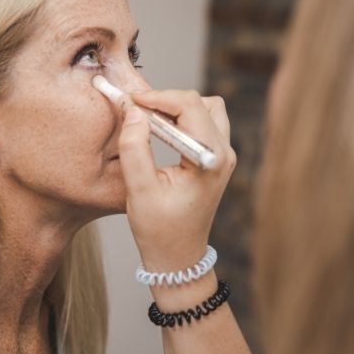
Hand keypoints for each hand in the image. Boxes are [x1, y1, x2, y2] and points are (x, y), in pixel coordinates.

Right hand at [117, 89, 235, 271]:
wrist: (177, 257)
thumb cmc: (159, 230)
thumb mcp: (139, 190)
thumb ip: (135, 148)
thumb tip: (133, 111)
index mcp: (210, 160)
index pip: (190, 106)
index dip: (157, 97)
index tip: (129, 100)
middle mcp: (223, 154)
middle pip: (202, 103)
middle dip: (167, 100)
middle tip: (137, 111)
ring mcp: (223, 156)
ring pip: (207, 109)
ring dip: (176, 109)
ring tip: (149, 123)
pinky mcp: (215, 159)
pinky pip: (203, 124)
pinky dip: (180, 120)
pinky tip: (158, 133)